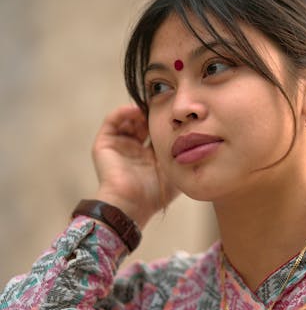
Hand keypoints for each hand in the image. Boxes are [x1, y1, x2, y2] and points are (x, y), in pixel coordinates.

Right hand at [92, 105, 177, 227]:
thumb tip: (197, 140)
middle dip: (152, 114)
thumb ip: (183, 158)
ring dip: (138, 111)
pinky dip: (123, 112)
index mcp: (149, 159)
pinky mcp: (104, 144)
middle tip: (164, 105)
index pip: (157, 133)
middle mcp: (133, 151)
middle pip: (143, 124)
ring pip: (128, 120)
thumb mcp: (174, 173)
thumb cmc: (154, 194)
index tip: (176, 113)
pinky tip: (136, 110)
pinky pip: (112, 121)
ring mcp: (119, 147)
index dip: (165, 122)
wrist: (131, 204)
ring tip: (150, 107)